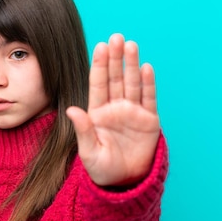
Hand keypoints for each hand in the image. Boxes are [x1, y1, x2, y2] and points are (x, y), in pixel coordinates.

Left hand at [66, 33, 159, 186]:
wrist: (125, 183)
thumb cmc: (103, 169)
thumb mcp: (89, 152)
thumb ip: (83, 130)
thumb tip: (72, 110)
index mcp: (98, 113)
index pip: (98, 85)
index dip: (99, 66)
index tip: (99, 46)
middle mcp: (115, 108)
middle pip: (115, 78)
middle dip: (115, 58)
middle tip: (116, 37)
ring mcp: (133, 112)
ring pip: (132, 83)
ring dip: (131, 65)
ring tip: (131, 45)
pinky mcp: (149, 120)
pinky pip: (149, 98)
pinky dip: (148, 83)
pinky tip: (146, 67)